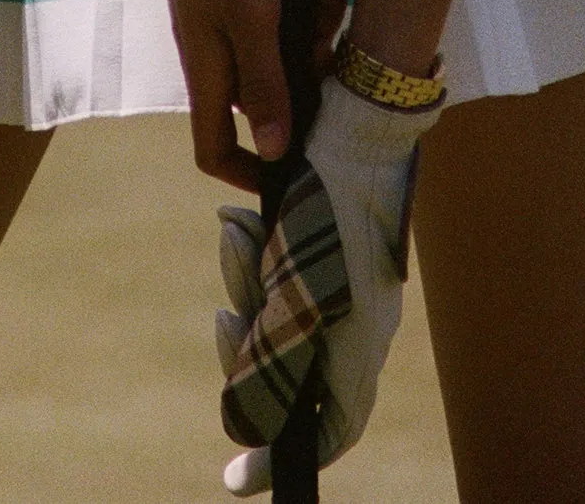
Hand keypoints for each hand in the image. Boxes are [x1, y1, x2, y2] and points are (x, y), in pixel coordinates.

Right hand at [147, 0, 347, 186]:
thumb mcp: (253, 19)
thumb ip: (266, 85)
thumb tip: (273, 152)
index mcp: (211, 70)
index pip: (216, 147)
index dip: (250, 169)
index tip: (295, 169)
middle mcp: (221, 47)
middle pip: (277, 84)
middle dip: (314, 56)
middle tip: (328, 23)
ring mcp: (234, 9)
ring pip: (294, 33)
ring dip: (319, 1)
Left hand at [215, 73, 442, 488]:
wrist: (359, 118)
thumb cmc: (328, 205)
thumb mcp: (291, 287)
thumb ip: (269, 355)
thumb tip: (245, 422)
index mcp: (361, 343)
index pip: (328, 429)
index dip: (282, 459)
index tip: (235, 481)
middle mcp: (358, 322)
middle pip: (292, 370)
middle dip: (247, 346)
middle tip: (223, 320)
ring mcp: (346, 284)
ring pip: (280, 315)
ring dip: (247, 281)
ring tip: (235, 235)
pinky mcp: (330, 248)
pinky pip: (284, 274)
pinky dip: (258, 257)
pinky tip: (243, 224)